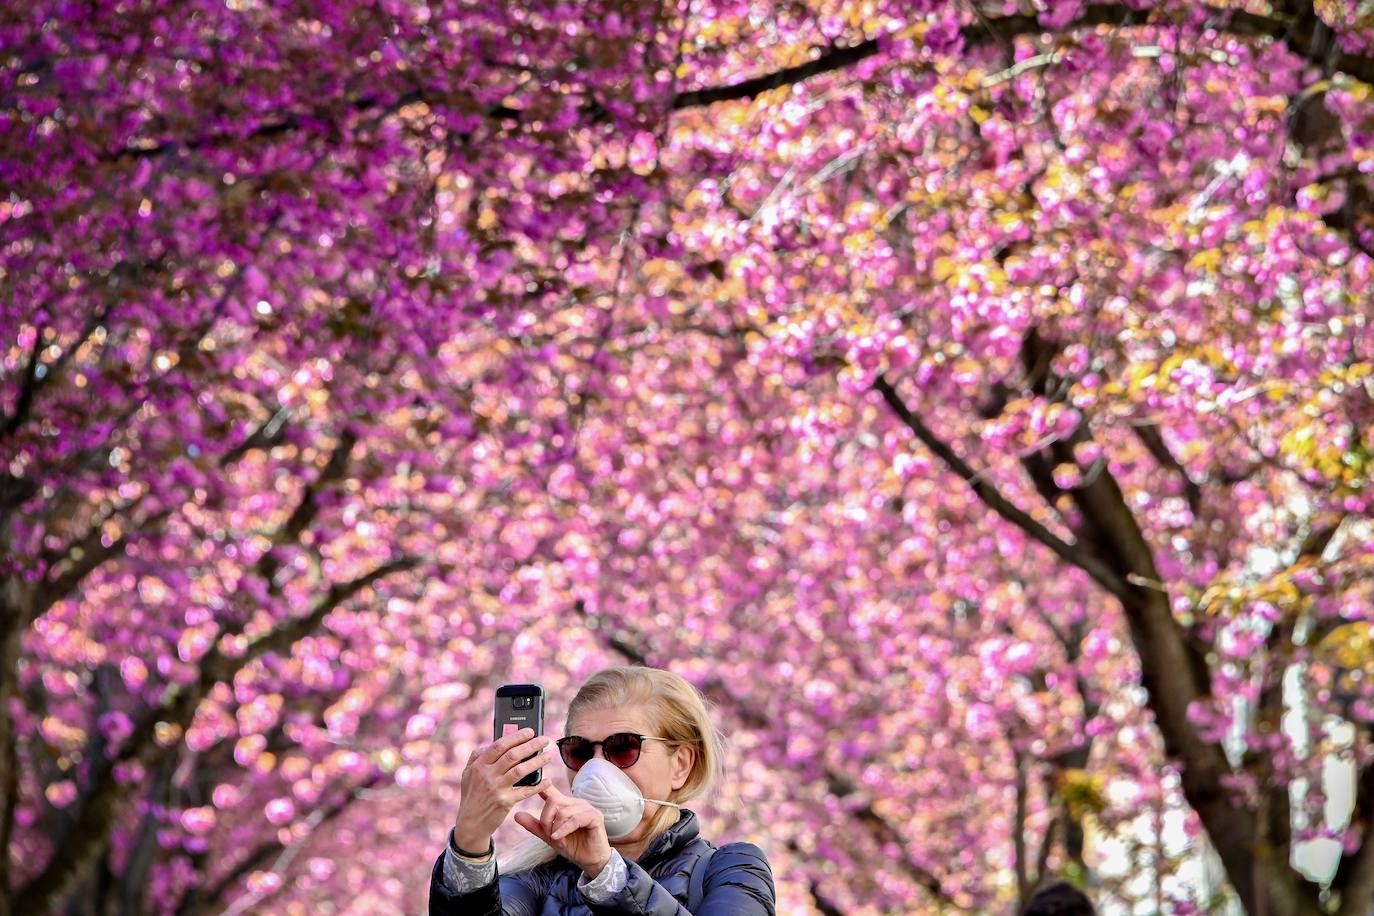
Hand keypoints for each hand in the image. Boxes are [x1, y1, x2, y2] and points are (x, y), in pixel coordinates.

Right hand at [452, 727, 552, 850]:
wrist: (470, 823)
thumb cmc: (471, 796)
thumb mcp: (467, 774)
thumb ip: (476, 757)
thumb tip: (490, 743)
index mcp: (479, 765)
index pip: (499, 745)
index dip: (516, 736)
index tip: (530, 731)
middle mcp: (487, 775)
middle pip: (513, 755)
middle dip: (531, 745)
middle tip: (545, 740)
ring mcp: (497, 789)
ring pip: (521, 770)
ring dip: (537, 762)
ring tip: (548, 756)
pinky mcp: (505, 802)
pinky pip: (525, 791)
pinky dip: (538, 785)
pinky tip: (547, 780)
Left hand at [514, 784, 612, 876]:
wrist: (590, 861)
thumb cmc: (572, 846)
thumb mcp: (549, 836)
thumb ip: (535, 825)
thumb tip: (517, 815)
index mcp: (566, 804)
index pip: (551, 791)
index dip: (541, 787)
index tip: (530, 786)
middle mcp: (576, 803)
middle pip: (553, 801)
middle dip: (546, 819)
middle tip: (547, 834)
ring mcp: (587, 808)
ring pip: (563, 811)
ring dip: (555, 828)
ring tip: (555, 839)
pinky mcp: (595, 816)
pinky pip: (575, 819)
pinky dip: (563, 830)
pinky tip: (558, 838)